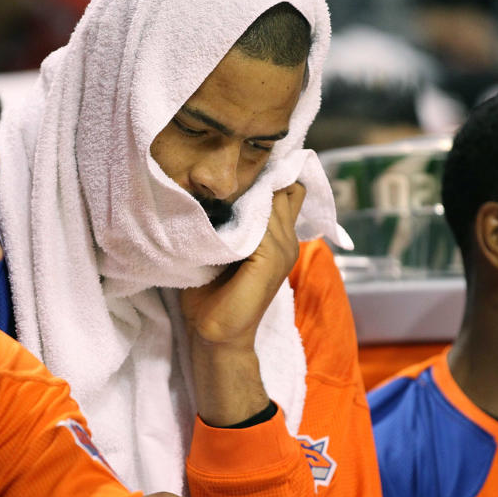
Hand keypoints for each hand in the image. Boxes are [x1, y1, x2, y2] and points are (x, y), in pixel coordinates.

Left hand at [180, 183, 305, 425]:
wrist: (214, 334)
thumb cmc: (210, 295)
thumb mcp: (221, 249)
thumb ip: (229, 224)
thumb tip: (213, 189)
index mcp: (277, 238)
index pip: (287, 190)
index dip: (271, 174)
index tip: (244, 161)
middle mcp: (287, 240)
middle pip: (285, 187)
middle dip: (259, 176)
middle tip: (230, 171)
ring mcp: (283, 249)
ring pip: (275, 198)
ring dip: (250, 190)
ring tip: (222, 189)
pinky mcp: (271, 258)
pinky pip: (264, 219)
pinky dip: (244, 210)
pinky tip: (222, 211)